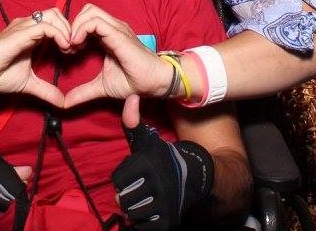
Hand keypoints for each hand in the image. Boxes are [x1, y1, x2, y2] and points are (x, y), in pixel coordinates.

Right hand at [0, 8, 71, 107]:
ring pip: (53, 15)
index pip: (55, 22)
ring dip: (66, 30)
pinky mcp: (20, 33)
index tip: (73, 52)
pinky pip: (45, 26)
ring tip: (69, 48)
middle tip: (74, 49)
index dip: (68, 34)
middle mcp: (28, 26)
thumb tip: (62, 103)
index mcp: (31, 34)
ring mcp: (24, 27)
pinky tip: (64, 48)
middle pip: (56, 14)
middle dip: (70, 28)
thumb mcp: (28, 84)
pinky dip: (59, 34)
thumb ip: (46, 90)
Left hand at [64, 4, 171, 108]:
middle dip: (73, 25)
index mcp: (108, 35)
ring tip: (73, 46)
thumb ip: (83, 92)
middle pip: (87, 10)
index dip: (73, 30)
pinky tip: (78, 46)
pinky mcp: (118, 35)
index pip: (87, 19)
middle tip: (69, 45)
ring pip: (89, 12)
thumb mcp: (101, 86)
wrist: (154, 83)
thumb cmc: (133, 81)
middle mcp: (112, 27)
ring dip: (76, 26)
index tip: (68, 50)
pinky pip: (95, 22)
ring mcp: (116, 29)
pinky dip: (81, 30)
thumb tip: (66, 103)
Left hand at [112, 104, 213, 230]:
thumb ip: (133, 122)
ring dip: (135, 210)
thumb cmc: (165, 157)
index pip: (118, 180)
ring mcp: (164, 205)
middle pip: (123, 199)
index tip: (132, 176)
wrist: (197, 177)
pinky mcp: (169, 222)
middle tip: (136, 191)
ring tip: (143, 201)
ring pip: (133, 214)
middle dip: (127, 196)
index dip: (123, 178)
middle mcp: (157, 185)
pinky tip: (151, 212)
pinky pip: (144, 228)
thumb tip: (129, 97)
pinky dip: (144, 223)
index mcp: (148, 165)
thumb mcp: (148, 140)